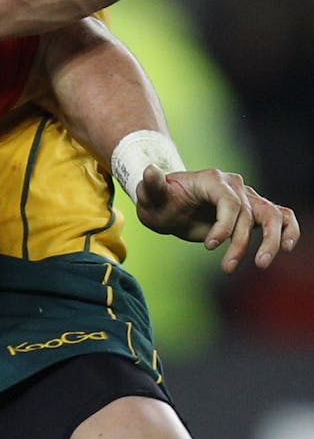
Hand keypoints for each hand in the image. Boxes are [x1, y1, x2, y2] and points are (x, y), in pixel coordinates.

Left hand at [135, 164, 299, 273]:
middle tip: (227, 267)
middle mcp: (233, 185)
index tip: (209, 247)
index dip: (224, 226)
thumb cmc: (158, 200)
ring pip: (271, 216)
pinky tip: (288, 247)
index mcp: (211, 180)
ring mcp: (245, 197)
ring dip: (271, 241)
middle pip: (249, 214)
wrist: (167, 204)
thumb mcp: (150, 195)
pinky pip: (280, 216)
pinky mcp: (252, 210)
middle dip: (240, 243)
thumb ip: (151, 185)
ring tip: (261, 264)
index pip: (230, 202)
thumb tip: (149, 171)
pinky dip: (289, 229)